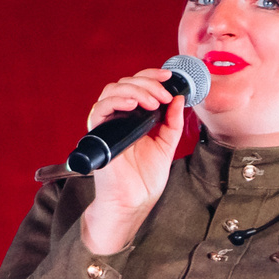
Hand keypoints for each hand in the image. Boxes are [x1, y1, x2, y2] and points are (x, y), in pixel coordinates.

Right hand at [77, 71, 190, 254]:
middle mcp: (118, 117)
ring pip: (113, 90)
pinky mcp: (98, 134)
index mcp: (133, 117)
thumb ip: (172, 122)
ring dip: (136, 90)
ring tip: (153, 102)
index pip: (138, 85)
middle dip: (148, 83)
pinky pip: (100, 109)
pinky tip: (134, 104)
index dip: (151, 76)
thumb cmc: (145, 178)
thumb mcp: (167, 144)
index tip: (169, 78)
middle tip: (164, 95)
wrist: (134, 201)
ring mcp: (107, 124)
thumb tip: (179, 99)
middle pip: (126, 83)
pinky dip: (117, 101)